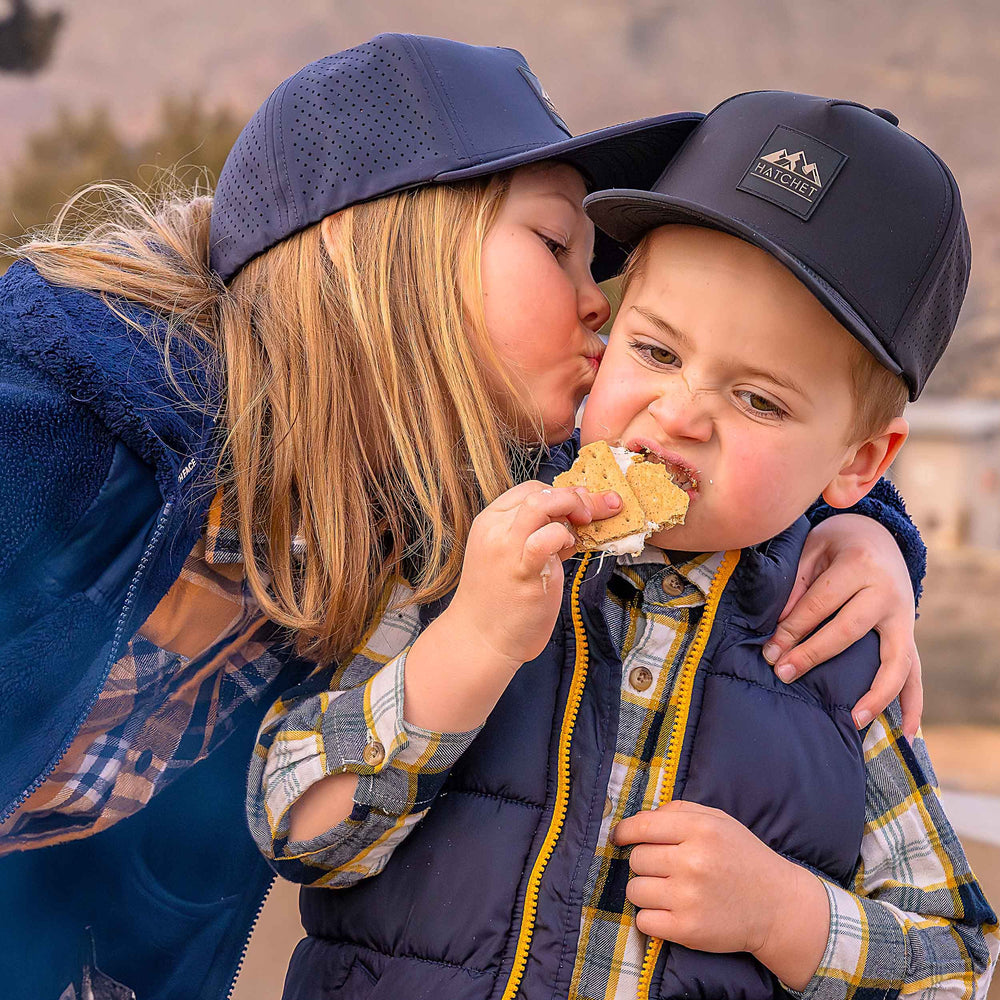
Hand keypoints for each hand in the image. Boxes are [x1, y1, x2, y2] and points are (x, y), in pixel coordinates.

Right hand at [446, 480, 620, 670]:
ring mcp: (507, 549)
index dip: (561, 493)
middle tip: (591, 514)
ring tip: (584, 526)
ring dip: (572, 508)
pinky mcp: (524, 572)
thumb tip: (577, 519)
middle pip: (539, 492)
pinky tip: (570, 549)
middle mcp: (496, 531)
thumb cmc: (500, 600)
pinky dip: (565, 536)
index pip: (530, 489)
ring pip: (541, 503)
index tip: (582, 506)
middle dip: (574, 497)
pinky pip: (547, 538)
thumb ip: (541, 535)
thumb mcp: (515, 556)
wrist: (479, 639)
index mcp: (490, 522)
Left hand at [614, 800, 827, 988]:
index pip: (642, 826)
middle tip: (665, 869)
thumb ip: (678, 812)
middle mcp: (693, 862)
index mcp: (700, 830)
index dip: (624, 832)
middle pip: (636, 859)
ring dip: (646, 890)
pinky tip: (670, 911)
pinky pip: (643, 921)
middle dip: (645, 863)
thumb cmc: (743, 858)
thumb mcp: (718, 821)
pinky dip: (651, 918)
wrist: (778, 906)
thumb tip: (638, 820)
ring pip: (635, 890)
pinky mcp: (687, 929)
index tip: (619, 837)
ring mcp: (689, 897)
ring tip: (668, 891)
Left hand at [762, 515, 920, 737]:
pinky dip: (913, 703)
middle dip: (813, 655)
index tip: (770, 652)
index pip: (820, 605)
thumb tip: (779, 630)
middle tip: (784, 674)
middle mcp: (886, 592)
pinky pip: (915, 672)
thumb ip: (796, 585)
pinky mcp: (909, 633)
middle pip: (848, 631)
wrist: (879, 535)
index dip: (792, 629)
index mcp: (859, 565)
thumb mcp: (812, 550)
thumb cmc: (836, 545)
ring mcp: (903, 616)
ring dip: (876, 693)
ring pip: (895, 660)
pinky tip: (907, 732)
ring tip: (854, 721)